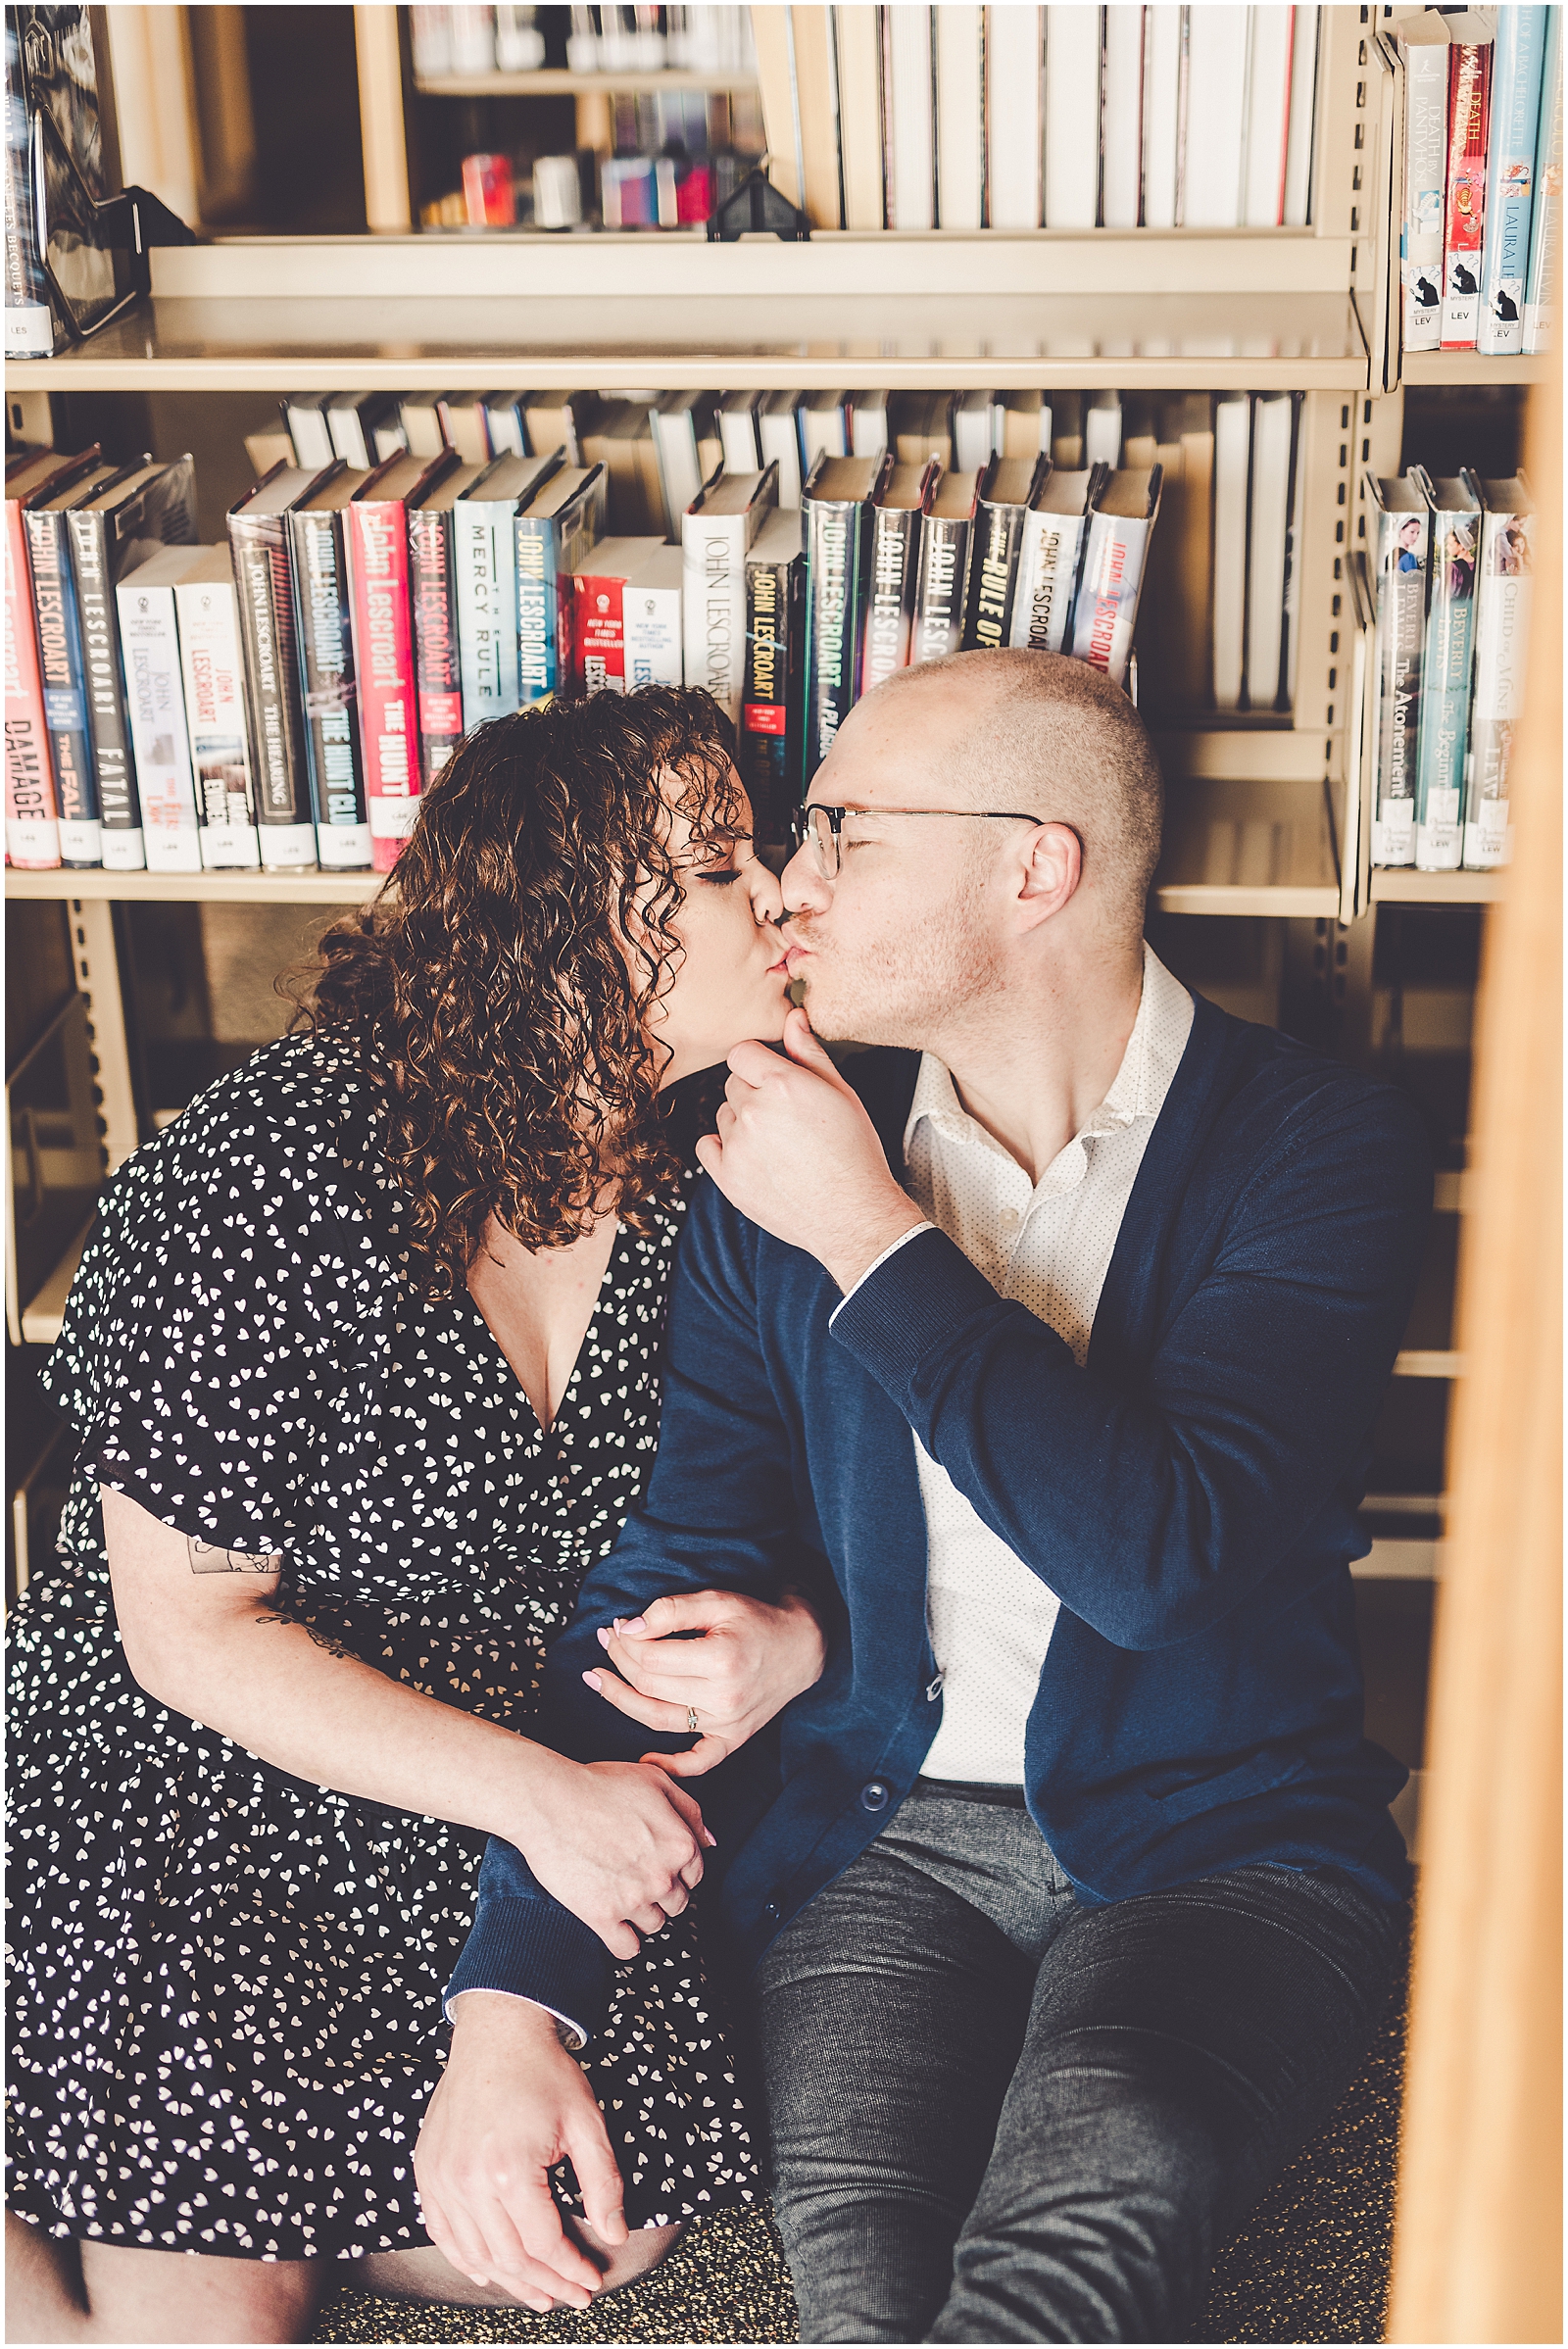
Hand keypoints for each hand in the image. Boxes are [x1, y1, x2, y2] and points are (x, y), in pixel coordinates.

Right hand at [416, 1991, 624, 2310]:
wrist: (497, 2033)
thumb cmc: (543, 2072)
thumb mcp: (587, 2123)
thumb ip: (603, 2183)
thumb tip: (615, 2234)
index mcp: (510, 2170)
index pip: (544, 2244)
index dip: (571, 2269)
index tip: (592, 2279)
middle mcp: (469, 2181)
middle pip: (509, 2258)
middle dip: (546, 2284)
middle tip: (571, 2296)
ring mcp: (442, 2178)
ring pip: (475, 2253)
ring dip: (509, 2281)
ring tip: (538, 2293)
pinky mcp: (428, 2171)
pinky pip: (443, 2232)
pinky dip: (466, 2258)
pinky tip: (489, 2271)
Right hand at [523, 1754, 714, 1958]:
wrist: (548, 1801)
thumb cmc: (598, 1784)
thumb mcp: (654, 1779)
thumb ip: (689, 1810)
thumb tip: (710, 1841)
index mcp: (680, 1844)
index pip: (694, 1875)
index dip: (675, 1869)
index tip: (655, 1863)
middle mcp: (663, 1877)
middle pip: (677, 1904)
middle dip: (661, 1893)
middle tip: (636, 1876)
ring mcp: (634, 1900)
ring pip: (654, 1926)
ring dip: (642, 1914)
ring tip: (621, 1894)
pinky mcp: (603, 1917)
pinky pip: (627, 1949)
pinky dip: (624, 1941)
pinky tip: (614, 1925)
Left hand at [583, 1587, 827, 1776]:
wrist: (801, 1648)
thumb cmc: (757, 1619)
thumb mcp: (716, 1600)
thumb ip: (671, 1610)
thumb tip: (628, 1628)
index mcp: (720, 1659)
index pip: (651, 1658)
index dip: (625, 1642)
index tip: (616, 1626)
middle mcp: (723, 1697)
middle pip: (650, 1686)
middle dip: (619, 1662)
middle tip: (606, 1641)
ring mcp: (728, 1723)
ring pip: (659, 1719)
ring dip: (621, 1700)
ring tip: (599, 1679)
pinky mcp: (733, 1739)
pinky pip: (698, 1763)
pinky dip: (670, 1767)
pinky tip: (643, 1760)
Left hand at [695, 1007, 926, 1289]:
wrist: (853, 1215)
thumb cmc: (855, 1154)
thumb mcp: (842, 1094)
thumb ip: (810, 1054)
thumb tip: (793, 1018)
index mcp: (782, 1084)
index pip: (742, 1052)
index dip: (759, 1064)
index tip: (774, 1079)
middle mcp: (754, 1111)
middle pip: (732, 1084)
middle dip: (754, 1094)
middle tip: (786, 1118)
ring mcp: (737, 1146)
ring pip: (723, 1115)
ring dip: (742, 1123)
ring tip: (778, 1144)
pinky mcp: (727, 1178)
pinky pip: (707, 1147)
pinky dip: (723, 1150)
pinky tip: (753, 1158)